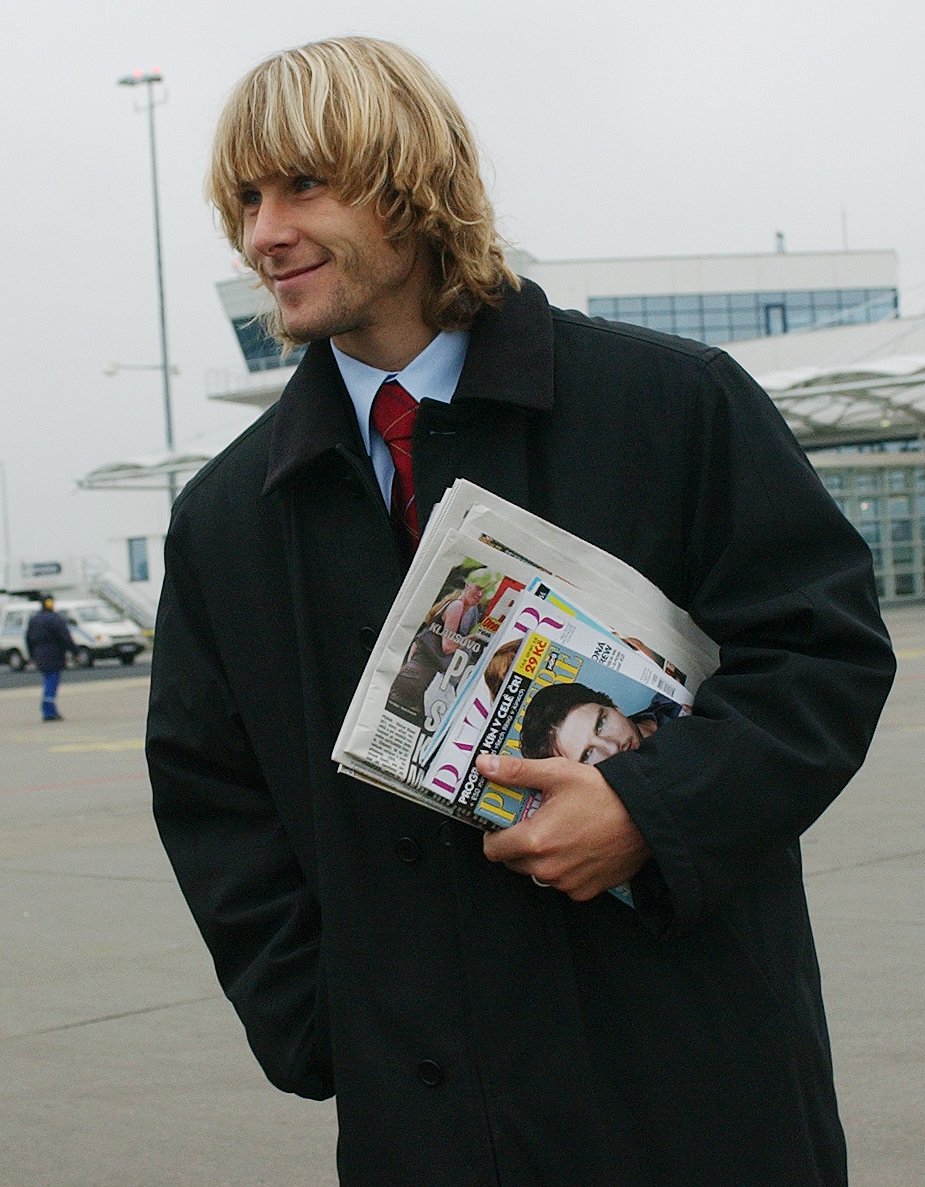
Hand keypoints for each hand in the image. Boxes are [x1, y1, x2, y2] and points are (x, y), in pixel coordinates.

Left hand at [477, 753, 651, 900]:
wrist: (646, 815)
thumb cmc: (602, 793)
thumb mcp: (556, 773)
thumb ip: (516, 771)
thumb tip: (484, 765)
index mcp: (534, 840)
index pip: (492, 850)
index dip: (495, 834)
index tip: (506, 821)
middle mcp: (546, 869)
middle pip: (514, 862)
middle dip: (519, 843)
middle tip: (537, 820)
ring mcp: (566, 884)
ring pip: (538, 873)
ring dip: (543, 857)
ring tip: (563, 830)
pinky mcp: (586, 891)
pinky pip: (563, 883)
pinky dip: (565, 868)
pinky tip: (580, 846)